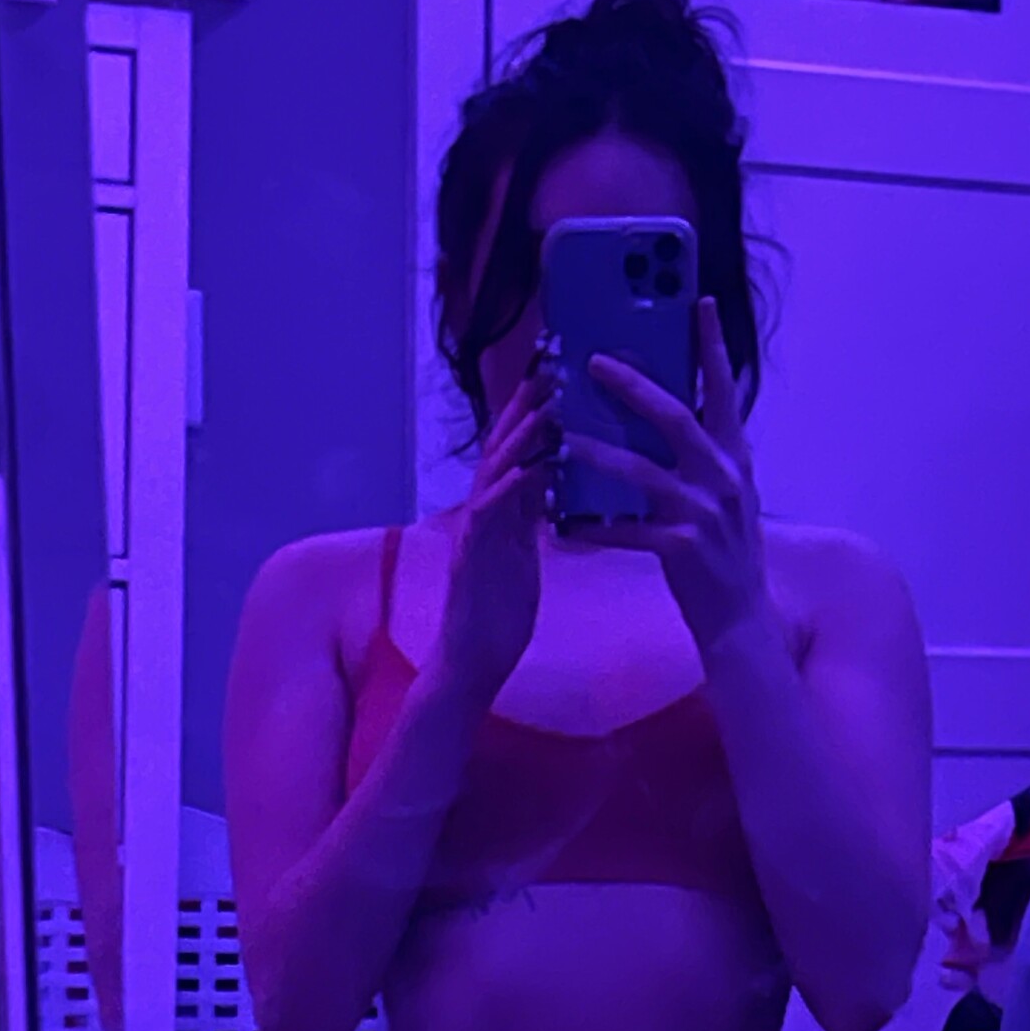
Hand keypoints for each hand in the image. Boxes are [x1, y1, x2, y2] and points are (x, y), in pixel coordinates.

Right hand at [437, 350, 558, 702]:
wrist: (472, 664)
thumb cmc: (498, 617)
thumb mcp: (522, 556)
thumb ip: (528, 518)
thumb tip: (545, 483)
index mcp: (501, 514)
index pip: (518, 452)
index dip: (534, 413)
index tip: (558, 377)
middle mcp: (485, 515)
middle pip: (503, 449)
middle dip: (526, 406)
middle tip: (551, 366)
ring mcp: (477, 534)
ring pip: (495, 474)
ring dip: (520, 438)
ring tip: (547, 405)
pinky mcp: (474, 560)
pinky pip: (490, 519)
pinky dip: (510, 491)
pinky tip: (531, 470)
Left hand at [562, 296, 766, 655]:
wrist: (740, 619)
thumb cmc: (725, 554)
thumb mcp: (727, 496)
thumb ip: (706, 456)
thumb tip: (673, 413)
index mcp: (734, 459)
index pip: (724, 392)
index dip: (712, 347)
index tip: (699, 303)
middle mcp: (723, 478)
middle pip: (676, 418)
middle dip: (634, 387)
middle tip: (595, 361)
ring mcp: (703, 512)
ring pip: (641, 471)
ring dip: (597, 453)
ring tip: (563, 438)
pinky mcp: (681, 547)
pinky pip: (626, 529)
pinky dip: (592, 525)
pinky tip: (562, 522)